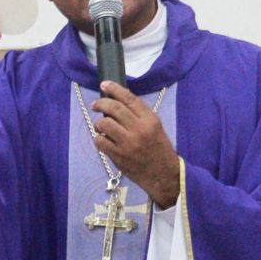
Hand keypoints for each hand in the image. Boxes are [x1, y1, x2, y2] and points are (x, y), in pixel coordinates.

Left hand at [91, 81, 178, 208]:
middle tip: (96, 104)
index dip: (114, 89)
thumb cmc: (159, 149)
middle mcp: (139, 129)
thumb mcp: (155, 127)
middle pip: (114, 108)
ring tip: (100, 126)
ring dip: (99, 122)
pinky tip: (102, 139)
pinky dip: (98, 138)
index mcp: (150, 120)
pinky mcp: (119, 157)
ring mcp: (128, 144)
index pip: (129, 98)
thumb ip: (139, 114)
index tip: (105, 84)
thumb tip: (118, 100)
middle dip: (101, 103)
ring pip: (105, 124)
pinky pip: (100, 142)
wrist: (164, 175)